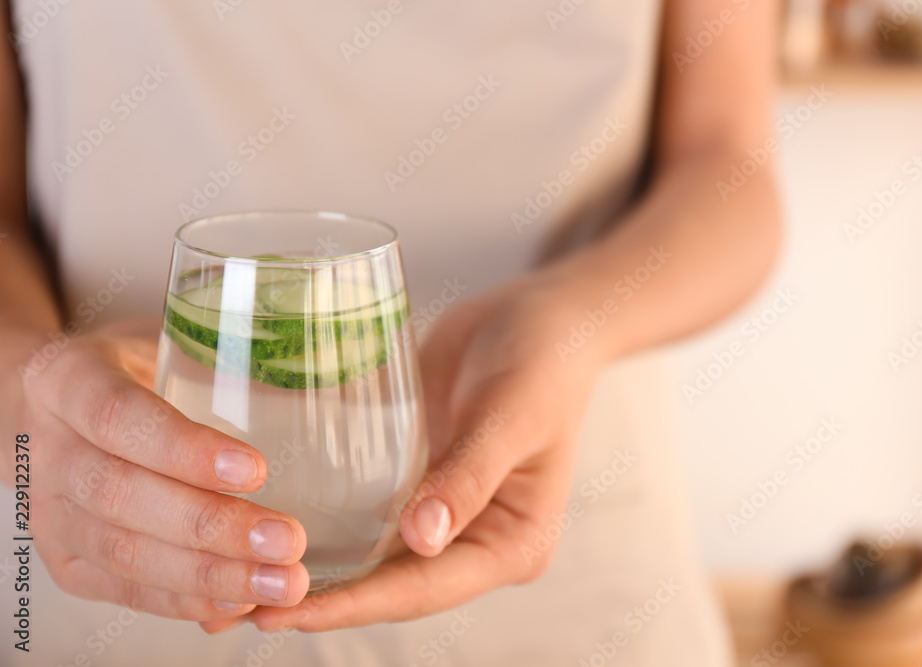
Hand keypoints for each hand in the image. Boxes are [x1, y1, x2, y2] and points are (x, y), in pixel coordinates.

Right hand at [15, 319, 310, 620]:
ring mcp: (50, 511)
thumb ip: (225, 367)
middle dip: (212, 526)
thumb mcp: (167, 346)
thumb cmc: (136, 373)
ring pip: (124, 552)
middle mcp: (49, 450)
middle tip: (286, 541)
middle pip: (123, 495)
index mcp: (68, 381)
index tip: (256, 470)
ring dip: (209, 574)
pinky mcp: (65, 560)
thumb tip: (327, 397)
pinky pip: (125, 589)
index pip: (120, 416)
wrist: (56, 413)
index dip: (185, 449)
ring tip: (279, 582)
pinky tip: (239, 601)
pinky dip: (187, 599)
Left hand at [249, 272, 605, 631]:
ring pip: (374, 558)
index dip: (357, 604)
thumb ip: (469, 476)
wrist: (539, 317)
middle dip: (324, 600)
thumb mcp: (513, 416)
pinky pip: (368, 514)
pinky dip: (326, 528)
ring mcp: (444, 513)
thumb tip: (423, 538)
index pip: (426, 586)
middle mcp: (475, 540)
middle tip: (243, 608)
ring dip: (316, 572)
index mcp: (513, 543)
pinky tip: (273, 528)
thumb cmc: (544, 362)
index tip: (290, 612)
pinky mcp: (417, 482)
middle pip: (393, 585)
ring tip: (241, 582)